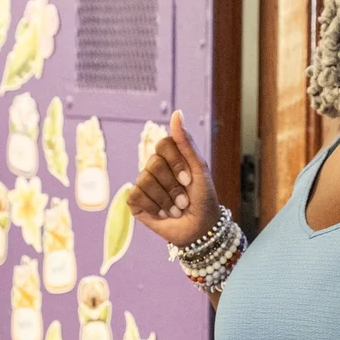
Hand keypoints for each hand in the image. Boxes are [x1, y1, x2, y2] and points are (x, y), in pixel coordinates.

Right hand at [128, 110, 221, 246]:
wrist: (200, 227)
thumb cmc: (203, 197)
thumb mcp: (199, 168)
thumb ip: (185, 142)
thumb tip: (177, 113)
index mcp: (169, 156)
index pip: (163, 144)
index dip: (175, 162)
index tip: (188, 179)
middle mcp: (154, 167)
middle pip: (154, 164)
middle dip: (173, 186)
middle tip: (184, 200)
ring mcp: (143, 183)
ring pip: (144, 181)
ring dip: (165, 200)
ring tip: (176, 209)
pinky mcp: (135, 201)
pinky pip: (135, 196)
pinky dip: (153, 207)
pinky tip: (163, 214)